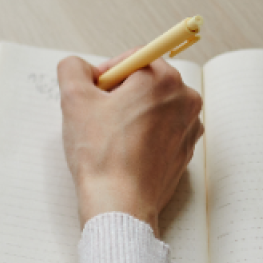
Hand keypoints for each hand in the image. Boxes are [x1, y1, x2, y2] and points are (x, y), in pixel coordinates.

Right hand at [57, 51, 203, 235]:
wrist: (119, 203)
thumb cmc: (101, 153)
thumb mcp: (73, 98)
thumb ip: (73, 68)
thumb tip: (81, 68)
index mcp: (163, 79)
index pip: (132, 59)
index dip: (105, 73)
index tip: (93, 94)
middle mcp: (185, 99)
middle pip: (145, 81)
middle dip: (119, 93)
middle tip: (97, 115)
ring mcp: (189, 127)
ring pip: (152, 106)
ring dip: (130, 113)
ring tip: (110, 136)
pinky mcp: (186, 151)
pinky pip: (161, 130)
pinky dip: (142, 134)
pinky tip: (123, 151)